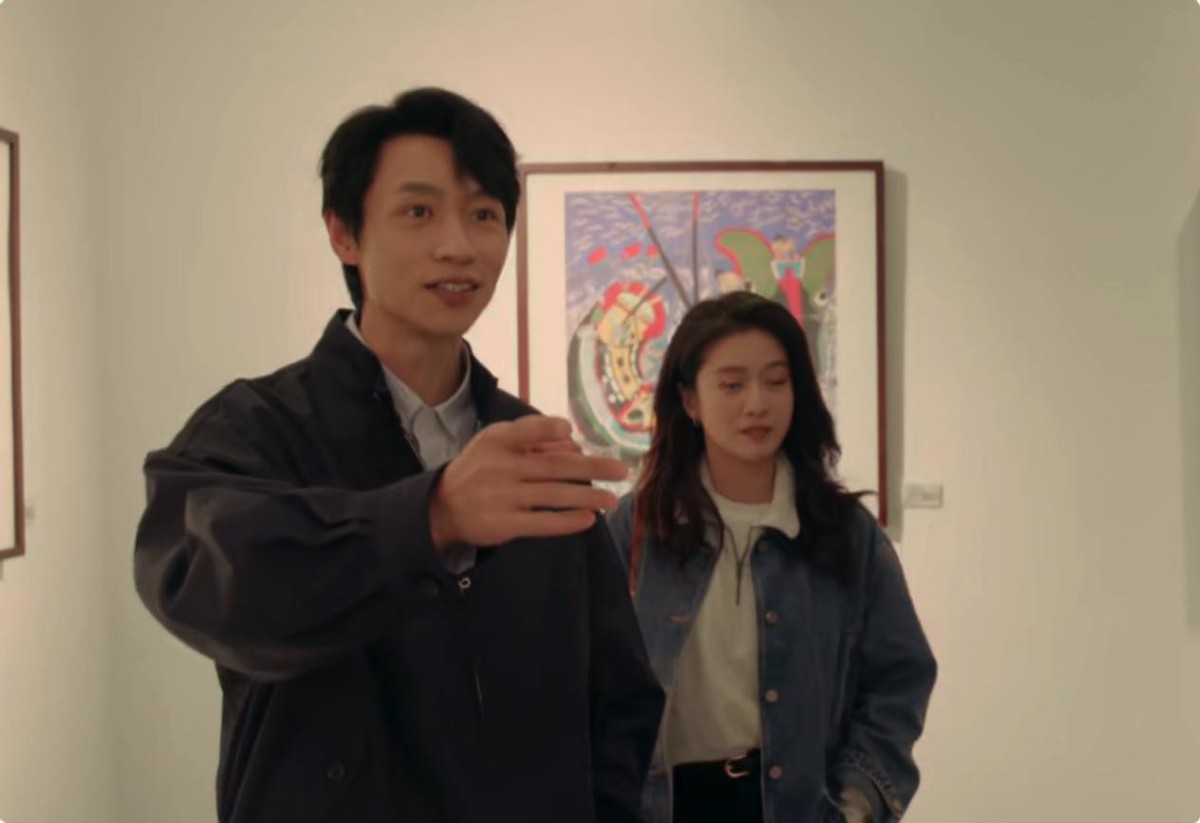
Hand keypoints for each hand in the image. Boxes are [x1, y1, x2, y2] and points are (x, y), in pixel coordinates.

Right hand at [428, 416, 627, 549]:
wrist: (443, 507)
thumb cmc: (480, 469)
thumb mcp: (497, 444)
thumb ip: (533, 440)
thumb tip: (575, 445)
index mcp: (498, 441)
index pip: (525, 431)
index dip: (547, 429)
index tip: (571, 432)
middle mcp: (500, 467)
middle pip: (553, 466)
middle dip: (591, 468)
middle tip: (622, 470)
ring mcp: (502, 497)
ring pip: (553, 496)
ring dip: (587, 497)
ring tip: (613, 499)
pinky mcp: (504, 525)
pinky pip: (541, 523)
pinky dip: (566, 522)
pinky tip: (588, 520)